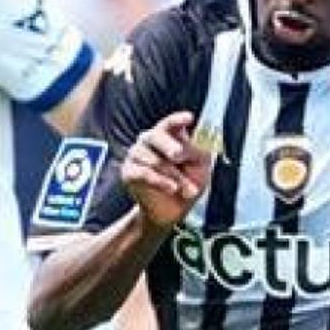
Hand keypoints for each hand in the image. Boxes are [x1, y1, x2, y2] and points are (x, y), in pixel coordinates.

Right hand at [124, 111, 211, 228]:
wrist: (173, 211)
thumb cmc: (188, 183)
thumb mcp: (200, 167)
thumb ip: (196, 152)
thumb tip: (186, 146)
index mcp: (169, 135)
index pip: (170, 123)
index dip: (177, 120)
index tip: (189, 118)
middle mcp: (149, 140)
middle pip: (156, 136)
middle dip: (169, 146)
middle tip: (178, 155)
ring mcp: (136, 154)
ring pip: (155, 160)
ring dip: (175, 176)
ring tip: (188, 190)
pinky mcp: (129, 171)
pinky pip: (144, 173)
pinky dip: (160, 181)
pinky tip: (172, 188)